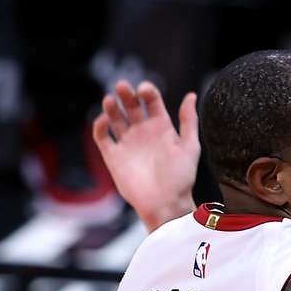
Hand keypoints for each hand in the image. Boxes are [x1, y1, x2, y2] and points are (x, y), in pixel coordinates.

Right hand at [92, 80, 200, 230]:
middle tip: (123, 86)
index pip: (151, 101)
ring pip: (115, 117)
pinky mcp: (113, 155)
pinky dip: (99, 126)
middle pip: (131, 105)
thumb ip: (189, 121)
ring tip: (109, 99)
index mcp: (161, 127)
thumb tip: (190, 95)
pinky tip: (104, 120)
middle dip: (126, 94)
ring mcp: (127, 142)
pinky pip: (102, 136)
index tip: (144, 90)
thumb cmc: (181, 178)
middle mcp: (143, 132)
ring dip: (111, 106)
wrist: (166, 204)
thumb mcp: (190, 147)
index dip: (147, 92)